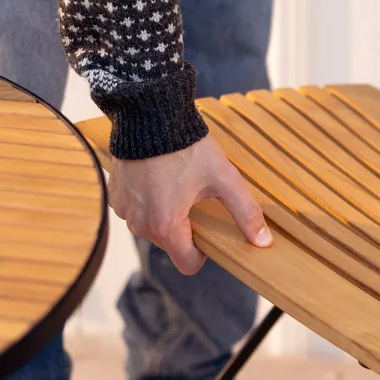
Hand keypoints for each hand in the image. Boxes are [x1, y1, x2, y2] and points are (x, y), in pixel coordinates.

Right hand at [108, 134, 272, 274]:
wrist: (149, 115)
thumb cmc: (187, 147)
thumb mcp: (224, 178)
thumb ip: (245, 212)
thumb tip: (264, 241)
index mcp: (167, 226)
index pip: (188, 264)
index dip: (204, 252)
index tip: (210, 229)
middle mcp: (141, 225)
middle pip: (170, 244)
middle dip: (185, 228)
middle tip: (195, 198)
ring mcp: (124, 211)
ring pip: (152, 227)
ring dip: (165, 214)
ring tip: (176, 185)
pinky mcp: (115, 196)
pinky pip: (136, 211)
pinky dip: (147, 201)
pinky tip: (158, 178)